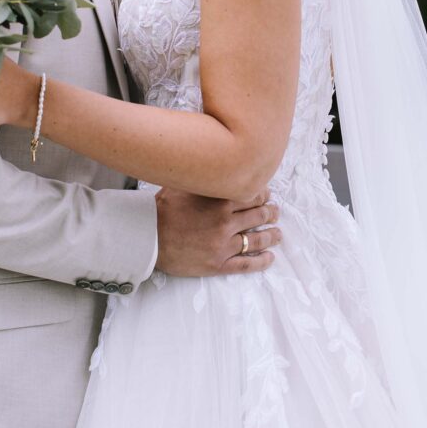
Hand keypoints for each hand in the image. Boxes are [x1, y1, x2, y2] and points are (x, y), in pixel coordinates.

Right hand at [155, 187, 280, 275]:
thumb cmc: (162, 209)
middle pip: (258, 216)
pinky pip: (246, 264)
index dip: (263, 194)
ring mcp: (223, 245)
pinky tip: (270, 258)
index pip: (252, 195)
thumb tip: (216, 163)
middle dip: (270, 213)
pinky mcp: (218, 264)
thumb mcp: (184, 185)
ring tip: (278, 233)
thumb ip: (204, 178)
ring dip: (271, 236)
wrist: (148, 237)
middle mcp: (225, 222)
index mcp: (219, 201)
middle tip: (275, 211)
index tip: (267, 194)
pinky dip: (261, 261)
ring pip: (256, 240)